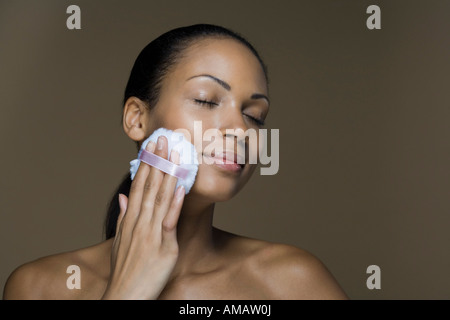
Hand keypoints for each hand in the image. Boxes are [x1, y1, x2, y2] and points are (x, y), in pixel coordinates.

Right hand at [102, 136, 184, 299]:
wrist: (125, 295)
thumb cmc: (124, 270)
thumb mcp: (119, 241)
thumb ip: (122, 217)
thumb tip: (123, 197)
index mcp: (130, 220)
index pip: (138, 186)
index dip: (146, 165)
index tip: (151, 148)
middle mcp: (139, 222)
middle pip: (149, 187)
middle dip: (156, 162)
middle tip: (163, 140)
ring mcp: (151, 233)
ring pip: (160, 198)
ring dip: (167, 174)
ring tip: (174, 154)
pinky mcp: (164, 246)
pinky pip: (170, 221)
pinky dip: (175, 203)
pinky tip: (180, 186)